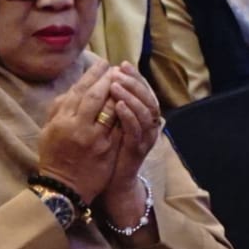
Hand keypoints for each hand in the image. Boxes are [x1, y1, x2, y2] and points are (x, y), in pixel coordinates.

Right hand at [36, 61, 122, 204]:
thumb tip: (71, 89)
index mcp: (61, 120)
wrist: (63, 187)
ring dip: (119, 93)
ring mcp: (94, 138)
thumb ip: (57, 109)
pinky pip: (118, 126)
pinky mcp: (107, 149)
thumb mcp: (47, 131)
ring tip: (125, 83)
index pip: (79, 90)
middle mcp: (77, 126)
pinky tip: (129, 104)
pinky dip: (124, 113)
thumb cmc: (53, 157)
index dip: (92, 75)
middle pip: (96, 96)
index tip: (102, 64)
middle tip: (117, 69)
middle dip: (108, 79)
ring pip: (110, 109)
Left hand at [99, 63, 163, 224]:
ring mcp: (145, 138)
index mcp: (141, 117)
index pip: (142, 90)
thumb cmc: (108, 153)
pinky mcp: (137, 150)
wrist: (112, 184)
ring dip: (130, 95)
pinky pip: (136, 130)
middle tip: (120, 70)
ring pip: (144, 111)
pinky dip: (128, 116)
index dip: (134, 76)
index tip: (121, 64)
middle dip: (133, 81)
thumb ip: (109, 106)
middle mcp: (148, 125)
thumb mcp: (108, 125)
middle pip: (147, 96)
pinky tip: (118, 105)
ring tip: (116, 84)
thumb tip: (101, 81)